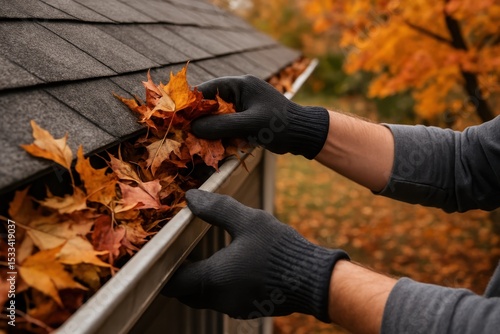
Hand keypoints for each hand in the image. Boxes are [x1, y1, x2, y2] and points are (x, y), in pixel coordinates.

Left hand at [162, 189, 348, 321]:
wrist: (315, 280)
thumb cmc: (280, 250)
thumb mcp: (249, 221)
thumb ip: (217, 208)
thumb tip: (191, 196)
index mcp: (213, 278)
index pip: (172, 282)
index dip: (160, 269)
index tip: (158, 253)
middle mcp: (219, 299)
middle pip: (185, 292)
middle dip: (179, 274)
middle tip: (178, 252)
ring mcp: (234, 308)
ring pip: (203, 297)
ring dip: (199, 280)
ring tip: (201, 256)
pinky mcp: (248, 309)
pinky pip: (222, 299)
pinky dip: (217, 285)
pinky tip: (229, 266)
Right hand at [193, 75, 329, 158]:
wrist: (304, 134)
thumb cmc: (280, 125)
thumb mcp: (248, 125)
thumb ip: (220, 126)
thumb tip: (193, 128)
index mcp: (241, 84)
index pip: (208, 89)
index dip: (192, 102)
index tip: (178, 116)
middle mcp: (241, 92)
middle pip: (211, 104)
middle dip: (199, 118)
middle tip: (185, 132)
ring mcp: (244, 106)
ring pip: (218, 116)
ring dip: (210, 129)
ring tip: (197, 141)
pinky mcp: (248, 119)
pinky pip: (228, 125)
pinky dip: (221, 135)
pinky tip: (215, 146)